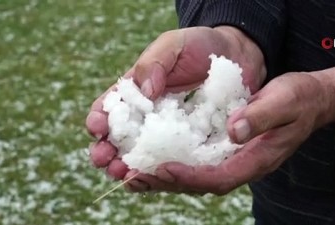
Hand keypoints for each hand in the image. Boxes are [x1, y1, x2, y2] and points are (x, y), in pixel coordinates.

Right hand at [85, 26, 265, 189]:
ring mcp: (167, 132)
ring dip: (127, 168)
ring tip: (123, 176)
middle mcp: (147, 115)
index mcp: (136, 91)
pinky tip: (152, 179)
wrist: (236, 56)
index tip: (98, 127)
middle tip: (104, 161)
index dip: (98, 119)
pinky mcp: (189, 143)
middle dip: (106, 151)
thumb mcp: (173, 45)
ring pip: (141, 155)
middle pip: (119, 138)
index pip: (109, 108)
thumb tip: (142, 93)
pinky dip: (159, 172)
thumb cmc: (201, 46)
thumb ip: (154, 63)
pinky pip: (172, 160)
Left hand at [143, 63, 334, 194]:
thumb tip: (233, 130)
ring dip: (165, 177)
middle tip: (133, 176)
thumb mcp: (284, 100)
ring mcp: (236, 160)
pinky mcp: (229, 151)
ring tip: (133, 172)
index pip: (219, 177)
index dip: (190, 176)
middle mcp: (244, 165)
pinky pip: (199, 163)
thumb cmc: (300, 98)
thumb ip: (261, 115)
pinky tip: (154, 157)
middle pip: (201, 184)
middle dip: (167, 182)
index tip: (162, 168)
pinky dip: (175, 164)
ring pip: (196, 177)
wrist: (312, 100)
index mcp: (258, 158)